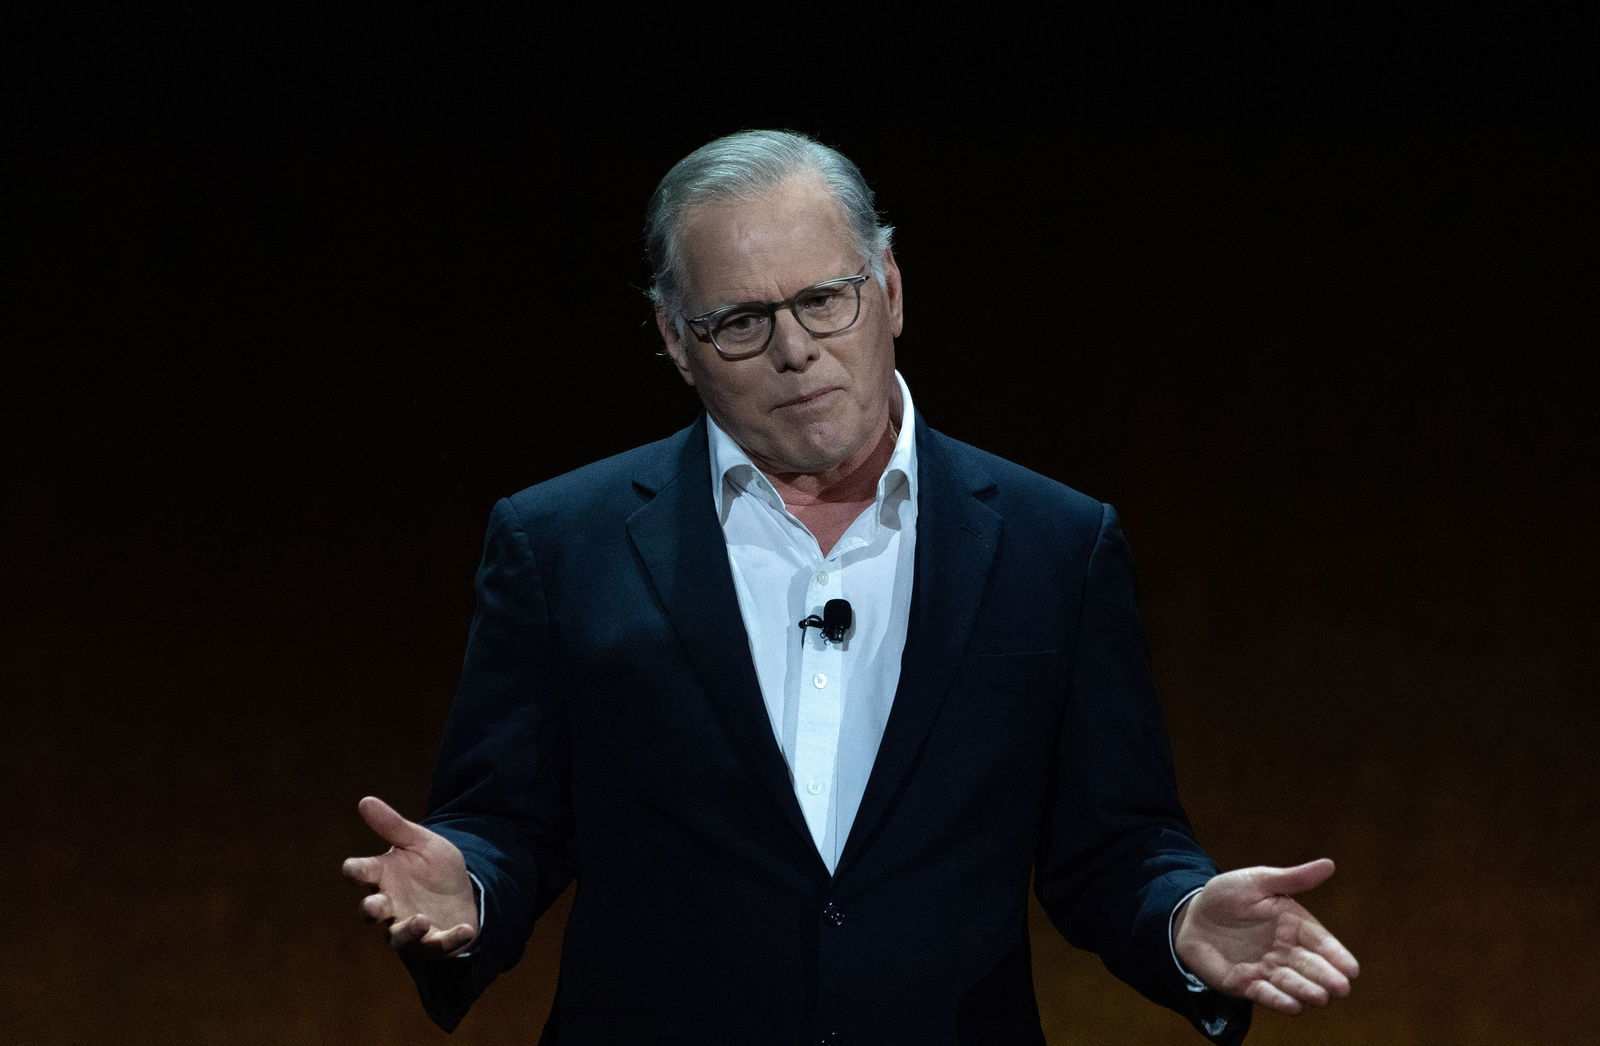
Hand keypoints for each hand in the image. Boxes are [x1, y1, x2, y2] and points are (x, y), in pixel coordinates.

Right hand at [341, 796, 478, 957]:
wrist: (462, 888)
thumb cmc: (432, 866)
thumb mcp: (420, 842)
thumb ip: (393, 826)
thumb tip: (365, 800)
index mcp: (383, 875)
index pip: (361, 873)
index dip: (355, 871)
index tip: (352, 868)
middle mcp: (389, 904)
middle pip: (372, 911)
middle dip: (371, 909)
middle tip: (374, 906)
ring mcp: (408, 925)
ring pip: (398, 936)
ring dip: (407, 931)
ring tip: (420, 920)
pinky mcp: (432, 941)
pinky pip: (438, 944)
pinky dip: (450, 939)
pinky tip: (466, 929)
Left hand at [1173, 858, 1358, 1014]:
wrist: (1191, 915)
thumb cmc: (1227, 894)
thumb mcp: (1258, 881)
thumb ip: (1292, 879)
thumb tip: (1329, 864)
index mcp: (1292, 924)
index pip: (1319, 941)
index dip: (1336, 955)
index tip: (1352, 969)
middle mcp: (1284, 950)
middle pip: (1310, 965)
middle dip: (1326, 977)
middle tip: (1341, 988)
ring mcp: (1266, 968)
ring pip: (1291, 982)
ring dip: (1306, 991)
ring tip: (1320, 998)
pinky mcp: (1245, 983)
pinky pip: (1264, 994)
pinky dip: (1278, 1001)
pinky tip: (1294, 1007)